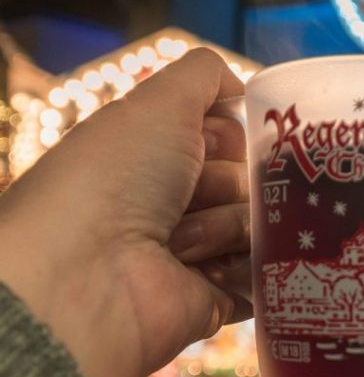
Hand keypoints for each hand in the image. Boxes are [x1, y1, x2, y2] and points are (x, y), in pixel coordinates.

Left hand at [0, 47, 251, 376]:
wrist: (88, 276)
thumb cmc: (115, 178)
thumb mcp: (158, 103)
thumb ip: (204, 75)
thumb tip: (241, 87)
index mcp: (158, 155)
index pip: (229, 137)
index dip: (231, 136)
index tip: (214, 145)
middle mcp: (175, 202)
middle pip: (250, 180)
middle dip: (231, 183)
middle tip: (194, 196)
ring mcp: (196, 254)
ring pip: (259, 226)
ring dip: (227, 228)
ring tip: (181, 245)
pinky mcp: (212, 301)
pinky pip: (261, 278)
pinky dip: (244, 273)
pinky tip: (209, 274)